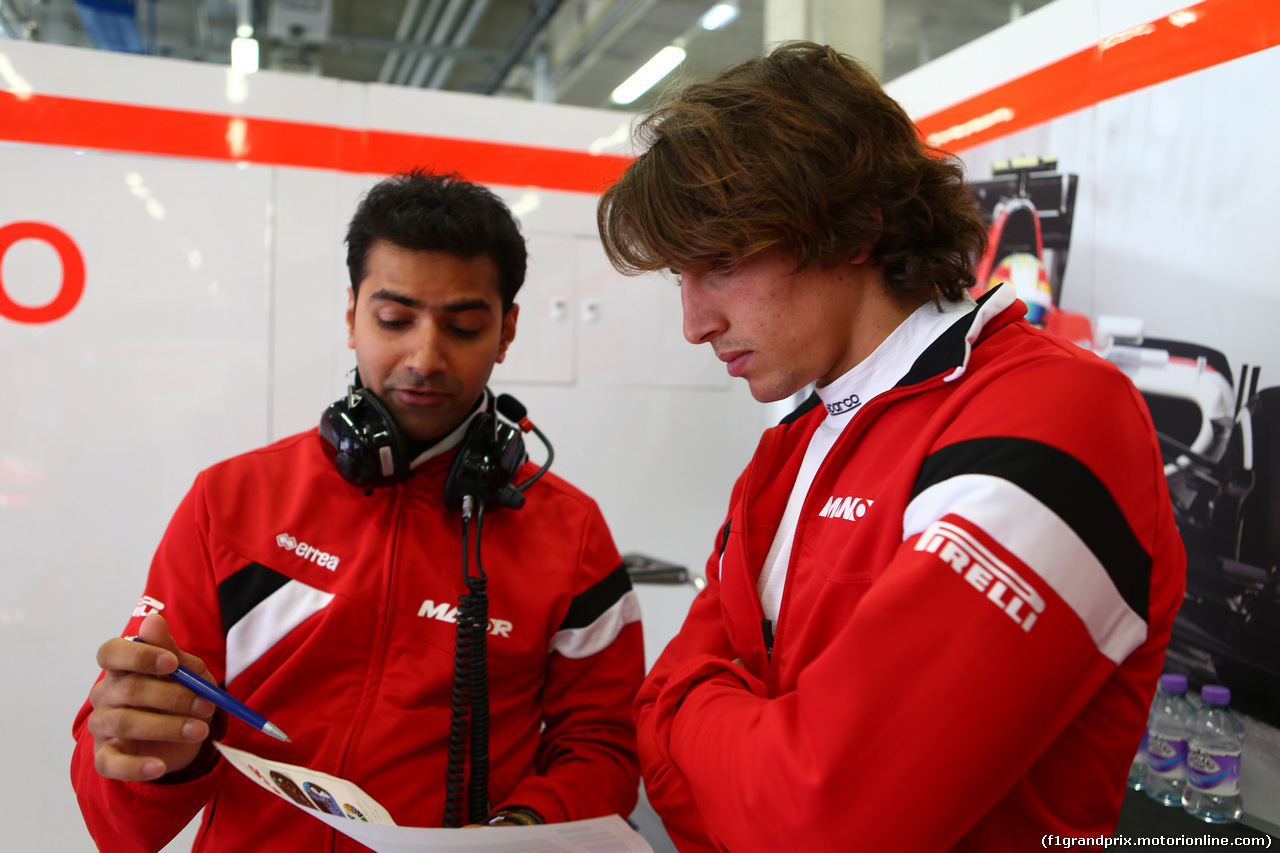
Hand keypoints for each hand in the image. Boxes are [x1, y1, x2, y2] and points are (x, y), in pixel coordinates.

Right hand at [86, 612, 216, 780]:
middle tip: (206, 705)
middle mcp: (106, 694)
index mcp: (121, 667)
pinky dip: (136, 766)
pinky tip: (159, 766)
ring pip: (124, 722)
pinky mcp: (106, 757)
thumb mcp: (186, 672)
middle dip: (172, 696)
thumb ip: (169, 650)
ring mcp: (102, 726)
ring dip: (167, 726)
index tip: (173, 664)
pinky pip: (112, 763)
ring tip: (199, 730)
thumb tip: (154, 621)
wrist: (181, 738)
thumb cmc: (180, 696)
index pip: (110, 652)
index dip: (139, 656)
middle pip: (128, 689)